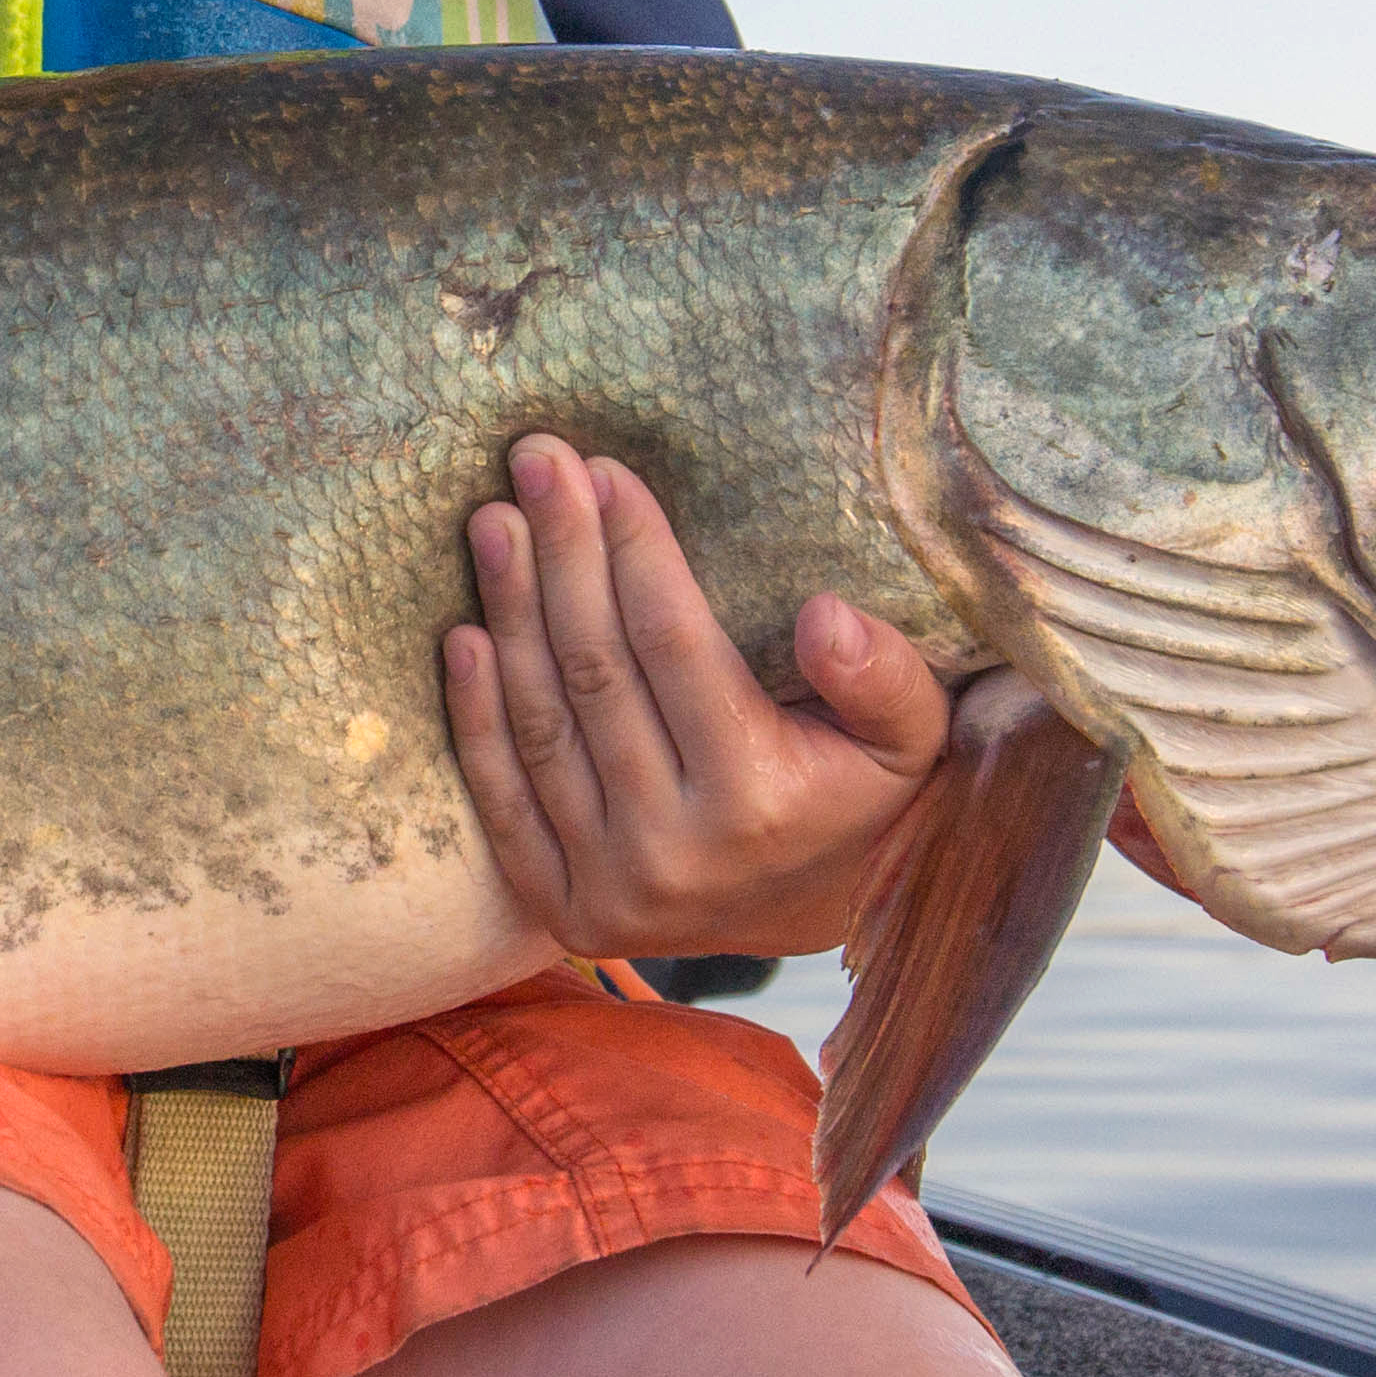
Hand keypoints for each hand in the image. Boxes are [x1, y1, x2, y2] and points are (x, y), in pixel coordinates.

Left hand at [440, 436, 953, 960]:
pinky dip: (477, 714)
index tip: (606, 470)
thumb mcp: (911, 737)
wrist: (818, 913)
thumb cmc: (860, 795)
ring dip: (510, 612)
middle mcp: (674, 851)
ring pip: (541, 725)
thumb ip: (885, 675)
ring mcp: (609, 887)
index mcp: (758, 800)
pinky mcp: (562, 908)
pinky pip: (503, 798)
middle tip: (536, 463)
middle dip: (561, 555)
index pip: (674, 644)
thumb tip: (825, 613)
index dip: (634, 550)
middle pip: (596, 672)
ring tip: (494, 522)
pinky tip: (464, 634)